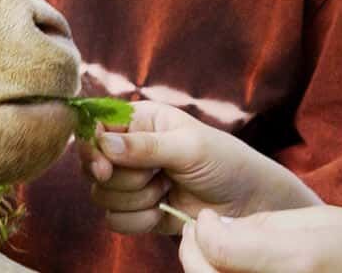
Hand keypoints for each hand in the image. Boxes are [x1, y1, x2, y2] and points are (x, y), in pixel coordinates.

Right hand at [76, 101, 320, 235]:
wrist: (248, 203)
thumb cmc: (225, 162)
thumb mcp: (189, 147)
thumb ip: (145, 146)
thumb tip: (104, 142)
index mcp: (140, 121)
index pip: (95, 127)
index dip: (92, 148)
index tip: (105, 166)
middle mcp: (130, 149)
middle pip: (93, 167)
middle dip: (125, 179)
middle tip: (157, 177)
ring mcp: (133, 182)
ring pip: (101, 196)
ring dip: (135, 199)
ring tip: (167, 190)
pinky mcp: (138, 211)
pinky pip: (115, 220)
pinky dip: (138, 221)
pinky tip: (163, 211)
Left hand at [179, 206, 341, 272]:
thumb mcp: (316, 227)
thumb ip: (258, 231)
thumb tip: (214, 230)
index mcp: (290, 267)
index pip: (213, 254)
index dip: (202, 233)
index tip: (208, 218)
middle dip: (196, 257)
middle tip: (200, 234)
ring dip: (210, 272)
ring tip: (215, 253)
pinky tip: (237, 268)